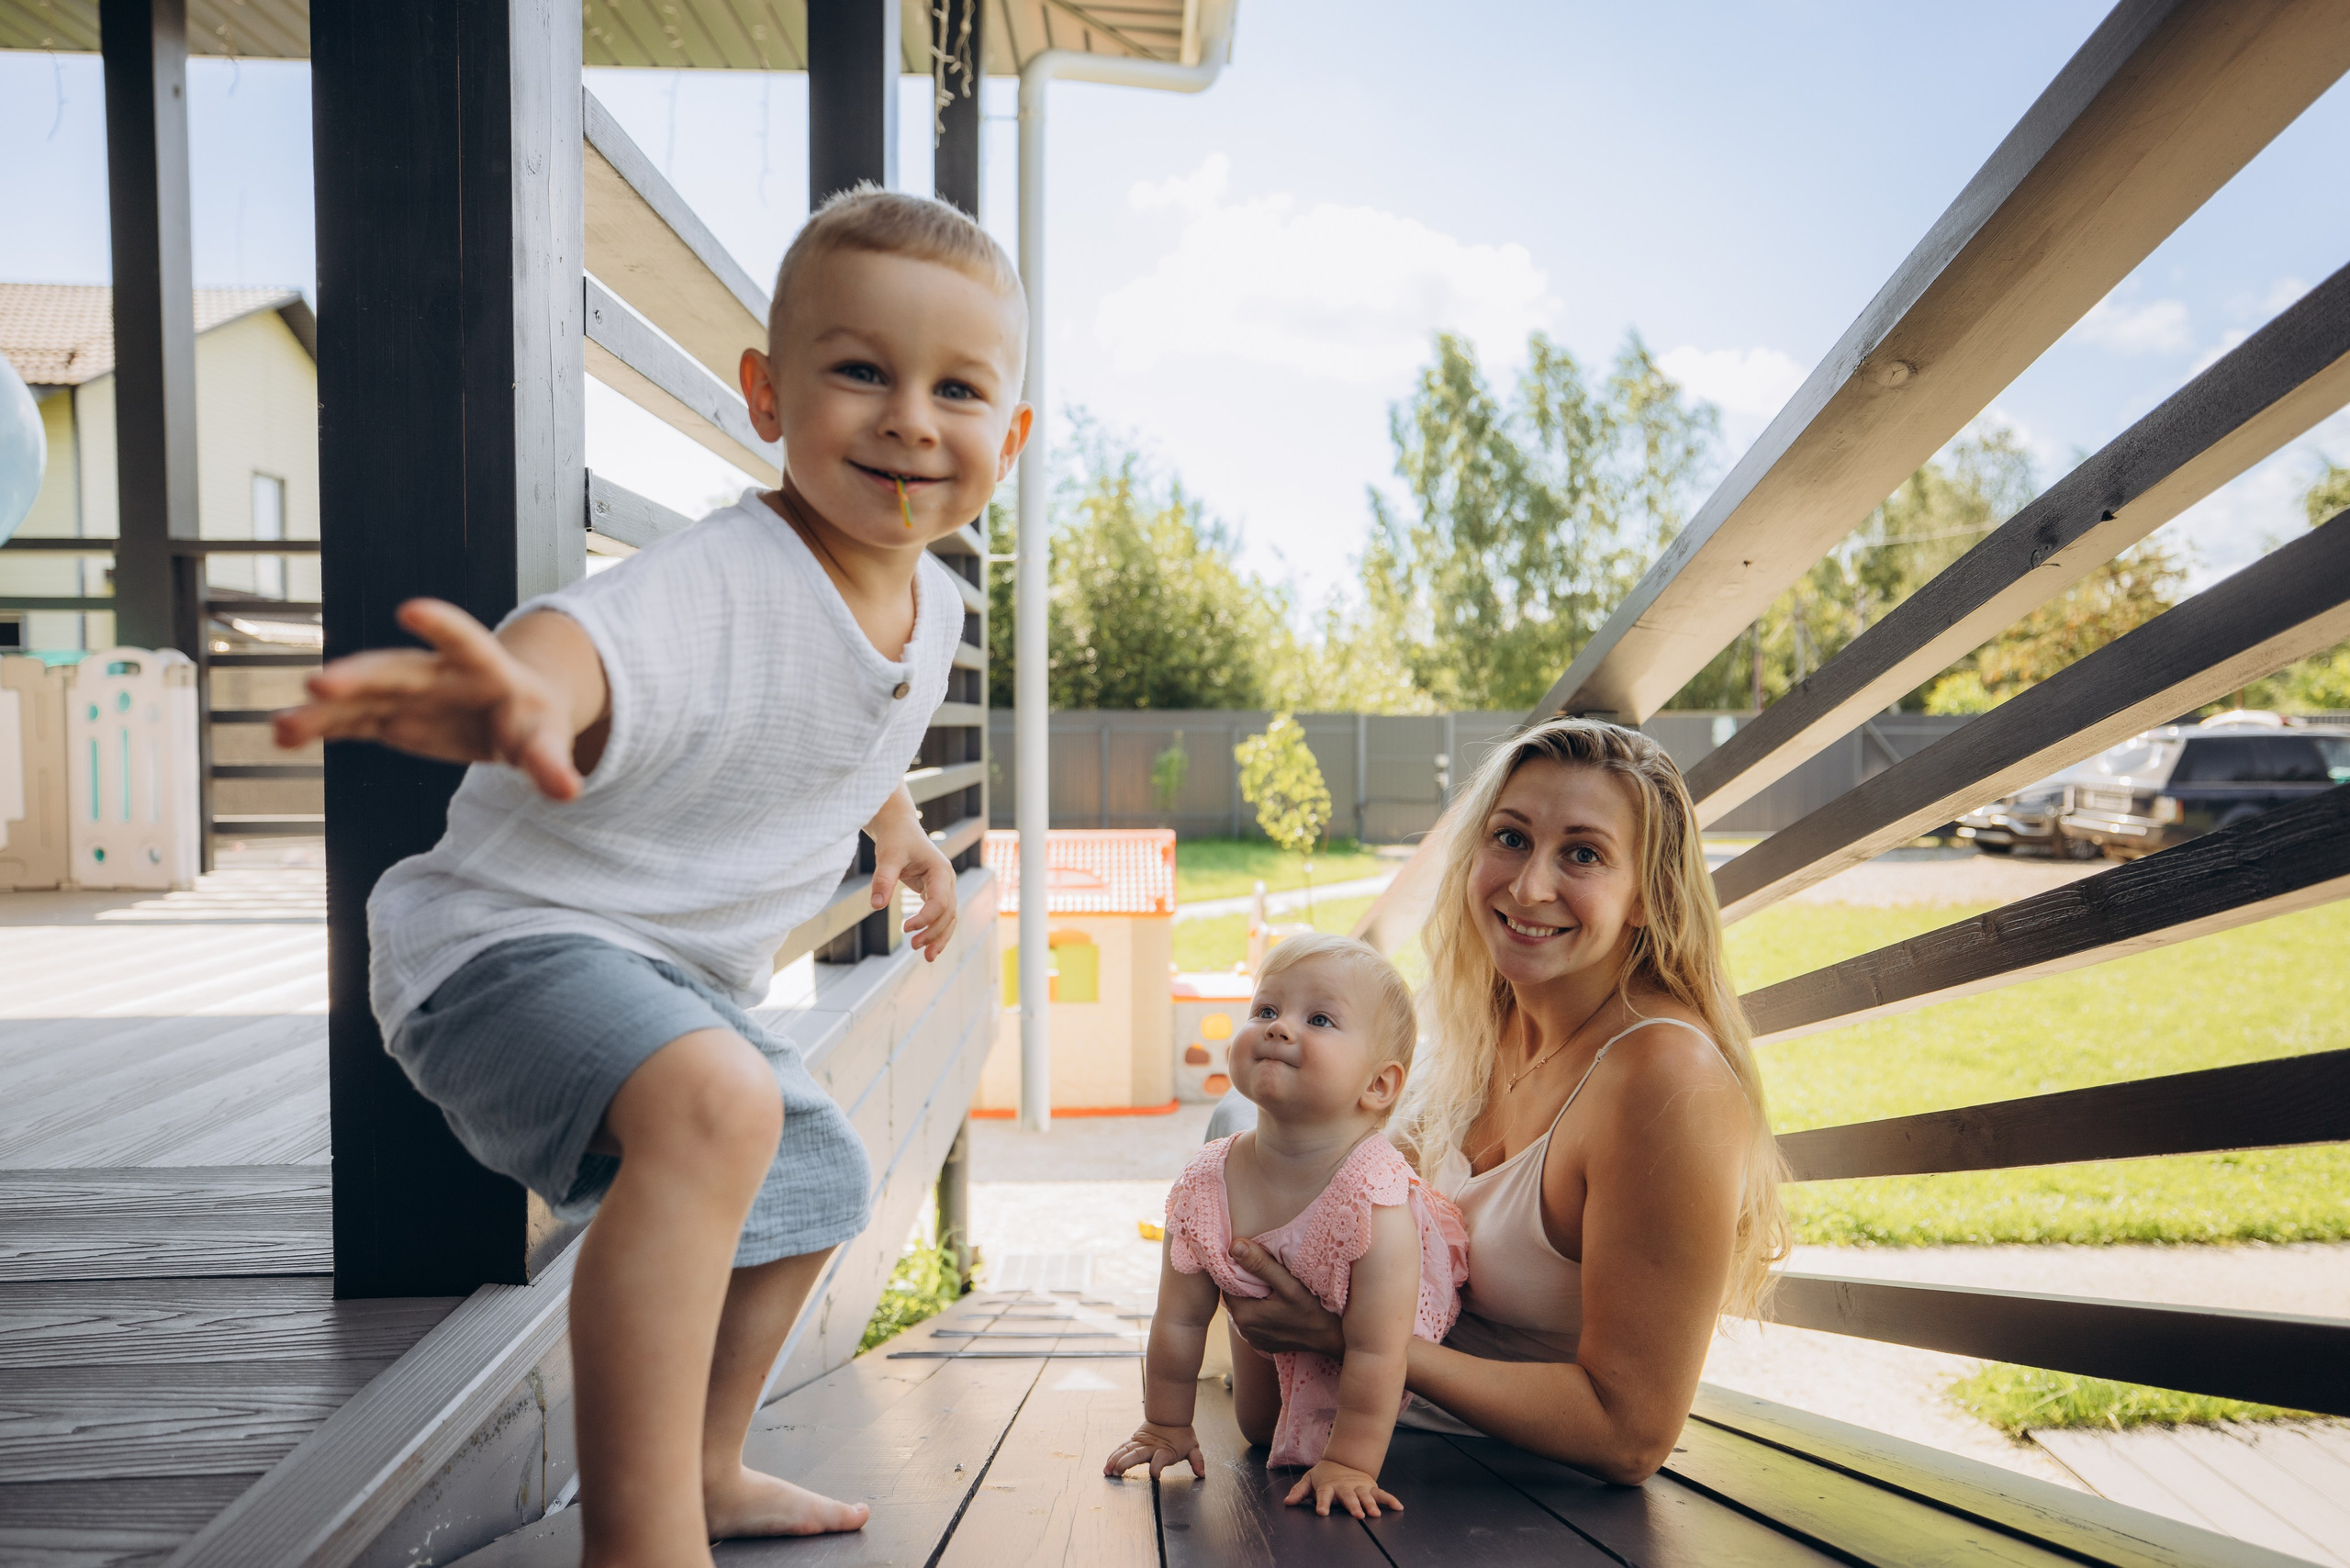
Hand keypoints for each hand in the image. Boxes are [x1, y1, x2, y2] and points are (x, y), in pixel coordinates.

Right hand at [272, 599, 586, 800]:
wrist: (513, 713)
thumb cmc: (535, 721)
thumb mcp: (547, 739)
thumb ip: (551, 761)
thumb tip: (569, 789)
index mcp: (485, 670)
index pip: (465, 641)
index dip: (441, 625)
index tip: (409, 608)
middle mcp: (437, 674)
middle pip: (394, 670)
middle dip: (358, 675)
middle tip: (318, 683)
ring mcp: (407, 695)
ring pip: (359, 696)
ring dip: (323, 709)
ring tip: (282, 726)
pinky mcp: (388, 718)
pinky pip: (349, 722)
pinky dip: (320, 729)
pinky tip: (282, 736)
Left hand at [867, 793, 957, 960]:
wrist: (899, 826)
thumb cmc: (895, 838)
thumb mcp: (888, 856)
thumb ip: (883, 880)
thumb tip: (876, 906)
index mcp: (941, 871)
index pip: (940, 902)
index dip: (926, 918)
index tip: (906, 929)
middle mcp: (947, 880)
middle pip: (948, 914)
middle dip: (934, 933)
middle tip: (914, 947)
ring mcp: (944, 887)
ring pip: (949, 918)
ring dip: (939, 937)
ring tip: (926, 957)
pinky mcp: (935, 891)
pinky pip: (941, 915)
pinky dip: (936, 930)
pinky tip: (927, 945)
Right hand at [1104, 1422, 1204, 1480]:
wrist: (1170, 1415)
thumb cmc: (1181, 1434)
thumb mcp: (1193, 1447)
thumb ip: (1197, 1460)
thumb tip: (1202, 1473)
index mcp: (1166, 1450)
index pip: (1161, 1458)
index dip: (1158, 1466)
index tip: (1154, 1474)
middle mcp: (1152, 1446)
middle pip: (1138, 1454)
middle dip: (1126, 1463)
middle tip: (1117, 1472)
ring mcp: (1141, 1442)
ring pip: (1126, 1451)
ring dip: (1116, 1460)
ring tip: (1108, 1470)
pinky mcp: (1134, 1440)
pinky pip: (1122, 1448)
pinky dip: (1114, 1456)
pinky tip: (1108, 1464)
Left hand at [1222, 1238, 1345, 1359]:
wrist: (1331, 1339)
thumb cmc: (1313, 1311)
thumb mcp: (1290, 1285)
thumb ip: (1261, 1265)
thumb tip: (1235, 1246)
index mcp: (1244, 1315)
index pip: (1226, 1283)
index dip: (1238, 1268)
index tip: (1254, 1259)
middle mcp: (1243, 1329)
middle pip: (1236, 1295)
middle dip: (1247, 1280)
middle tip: (1268, 1271)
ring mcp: (1253, 1338)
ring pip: (1245, 1306)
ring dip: (1255, 1294)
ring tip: (1274, 1287)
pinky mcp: (1262, 1342)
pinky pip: (1255, 1318)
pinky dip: (1262, 1308)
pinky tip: (1278, 1303)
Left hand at [1284, 1459, 1400, 1517]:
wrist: (1344, 1460)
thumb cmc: (1325, 1475)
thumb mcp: (1309, 1480)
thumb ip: (1299, 1491)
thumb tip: (1287, 1502)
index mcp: (1328, 1486)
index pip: (1323, 1495)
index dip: (1322, 1503)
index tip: (1321, 1511)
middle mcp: (1344, 1487)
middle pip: (1348, 1497)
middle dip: (1353, 1506)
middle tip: (1357, 1515)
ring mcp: (1358, 1487)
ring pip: (1365, 1496)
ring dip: (1370, 1504)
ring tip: (1375, 1514)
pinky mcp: (1370, 1487)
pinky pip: (1381, 1494)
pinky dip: (1390, 1500)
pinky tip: (1398, 1507)